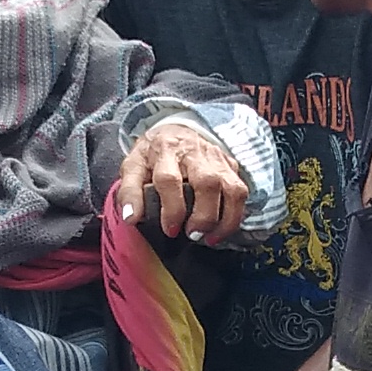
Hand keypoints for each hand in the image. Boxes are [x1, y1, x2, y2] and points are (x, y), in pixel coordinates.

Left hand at [117, 118, 252, 243]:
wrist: (175, 132)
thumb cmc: (152, 156)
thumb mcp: (133, 167)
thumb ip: (129, 192)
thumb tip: (131, 218)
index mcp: (165, 151)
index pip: (170, 179)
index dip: (172, 208)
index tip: (170, 230)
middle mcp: (195, 153)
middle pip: (207, 183)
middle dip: (203, 216)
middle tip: (192, 235)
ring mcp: (217, 159)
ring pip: (232, 189)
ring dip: (225, 219)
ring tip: (210, 238)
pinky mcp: (231, 166)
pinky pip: (242, 192)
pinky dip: (235, 215)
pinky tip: (222, 229)